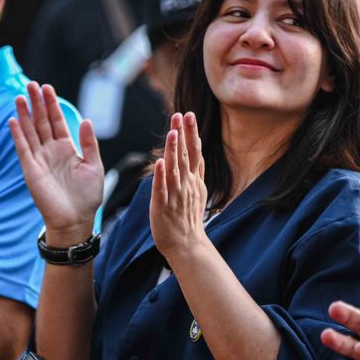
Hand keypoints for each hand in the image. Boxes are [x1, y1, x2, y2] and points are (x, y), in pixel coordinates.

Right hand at [8, 83, 102, 240]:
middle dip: (37, 104)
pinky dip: (18, 135)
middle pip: (41, 122)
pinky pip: (23, 149)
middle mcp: (51, 151)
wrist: (76, 220)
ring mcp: (39, 159)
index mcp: (67, 148)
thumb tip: (87, 120)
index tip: (47, 88)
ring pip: (30, 132)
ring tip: (20, 97)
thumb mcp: (94, 166)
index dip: (52, 105)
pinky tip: (13, 120)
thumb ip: (89, 143)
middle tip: (31, 85)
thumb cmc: (87, 196)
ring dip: (24, 115)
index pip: (57, 121)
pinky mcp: (30, 170)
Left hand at [149, 112, 208, 262]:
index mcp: (194, 180)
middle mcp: (186, 184)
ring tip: (172, 133)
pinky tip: (160, 162)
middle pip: (185, 156)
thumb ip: (197, 171)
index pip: (194, 152)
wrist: (187, 244)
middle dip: (183, 135)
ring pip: (175, 169)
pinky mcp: (163, 206)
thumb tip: (198, 152)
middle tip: (181, 115)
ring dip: (174, 151)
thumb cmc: (189, 217)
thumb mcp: (199, 191)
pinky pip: (162, 189)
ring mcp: (176, 194)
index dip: (192, 133)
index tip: (189, 115)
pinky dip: (161, 176)